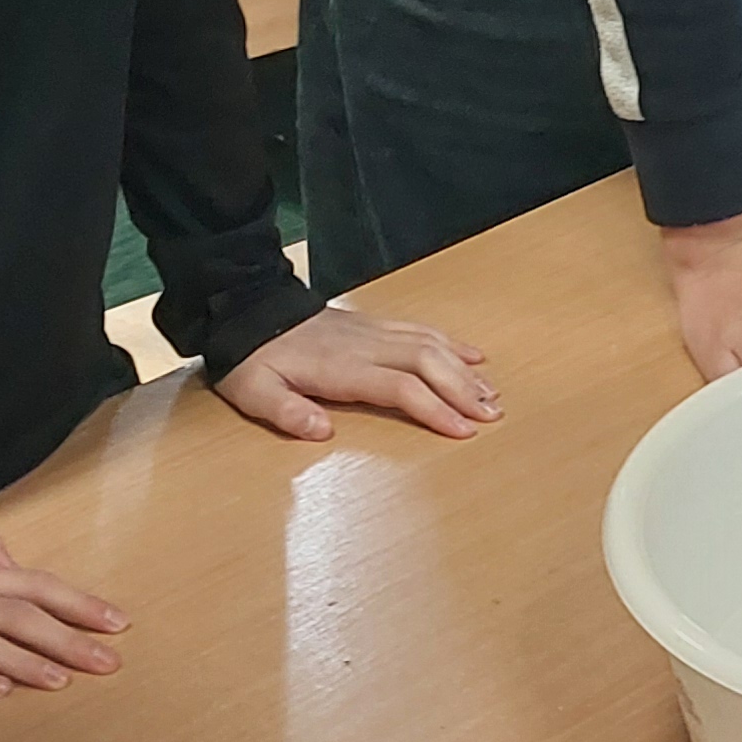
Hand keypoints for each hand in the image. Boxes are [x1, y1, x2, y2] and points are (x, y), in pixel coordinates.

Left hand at [213, 304, 501, 441]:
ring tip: (492, 394)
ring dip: (464, 369)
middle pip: (428, 362)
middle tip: (493, 416)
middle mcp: (365, 346)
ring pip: (431, 344)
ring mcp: (372, 331)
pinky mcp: (373, 324)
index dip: (434, 408)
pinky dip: (452, 342)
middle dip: (463, 389)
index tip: (463, 431)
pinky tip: (473, 356)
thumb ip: (287, 412)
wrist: (247, 310)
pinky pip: (420, 329)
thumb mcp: (254, 392)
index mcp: (340, 368)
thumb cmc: (252, 359)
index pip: (400, 386)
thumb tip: (323, 430)